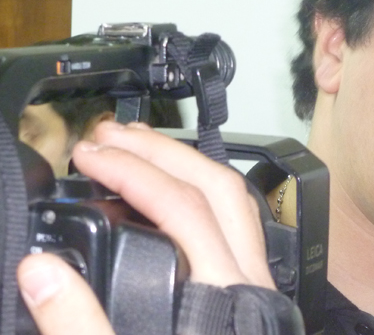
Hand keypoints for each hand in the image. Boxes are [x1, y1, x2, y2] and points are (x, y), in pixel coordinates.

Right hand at [18, 121, 274, 333]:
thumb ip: (79, 329)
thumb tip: (39, 271)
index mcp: (223, 301)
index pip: (180, 207)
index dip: (131, 171)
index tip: (86, 155)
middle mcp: (249, 284)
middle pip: (217, 187)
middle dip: (163, 150)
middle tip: (111, 134)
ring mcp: (257, 289)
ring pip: (235, 201)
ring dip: (188, 164)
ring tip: (139, 147)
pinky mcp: (253, 302)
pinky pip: (236, 224)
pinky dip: (202, 194)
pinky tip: (171, 198)